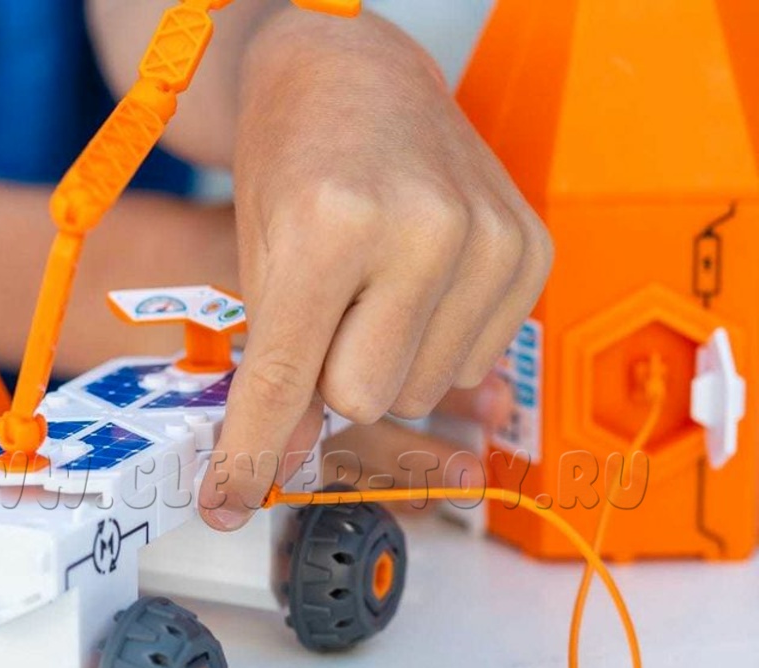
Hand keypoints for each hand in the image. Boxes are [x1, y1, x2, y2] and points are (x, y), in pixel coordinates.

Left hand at [199, 9, 551, 529]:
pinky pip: (471, 364)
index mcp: (332, 222)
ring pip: (420, 390)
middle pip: (362, 398)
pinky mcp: (530, 251)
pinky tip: (419, 287)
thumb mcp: (258, 259)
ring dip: (385, 362)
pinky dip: (433, 345)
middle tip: (326, 317)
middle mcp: (424, 229)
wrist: (358, 76)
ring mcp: (488, 239)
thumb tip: (279, 465)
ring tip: (374, 290)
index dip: (252, 451)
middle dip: (330, 380)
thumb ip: (273, 367)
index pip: (286, 379)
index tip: (229, 500)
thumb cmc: (295, 159)